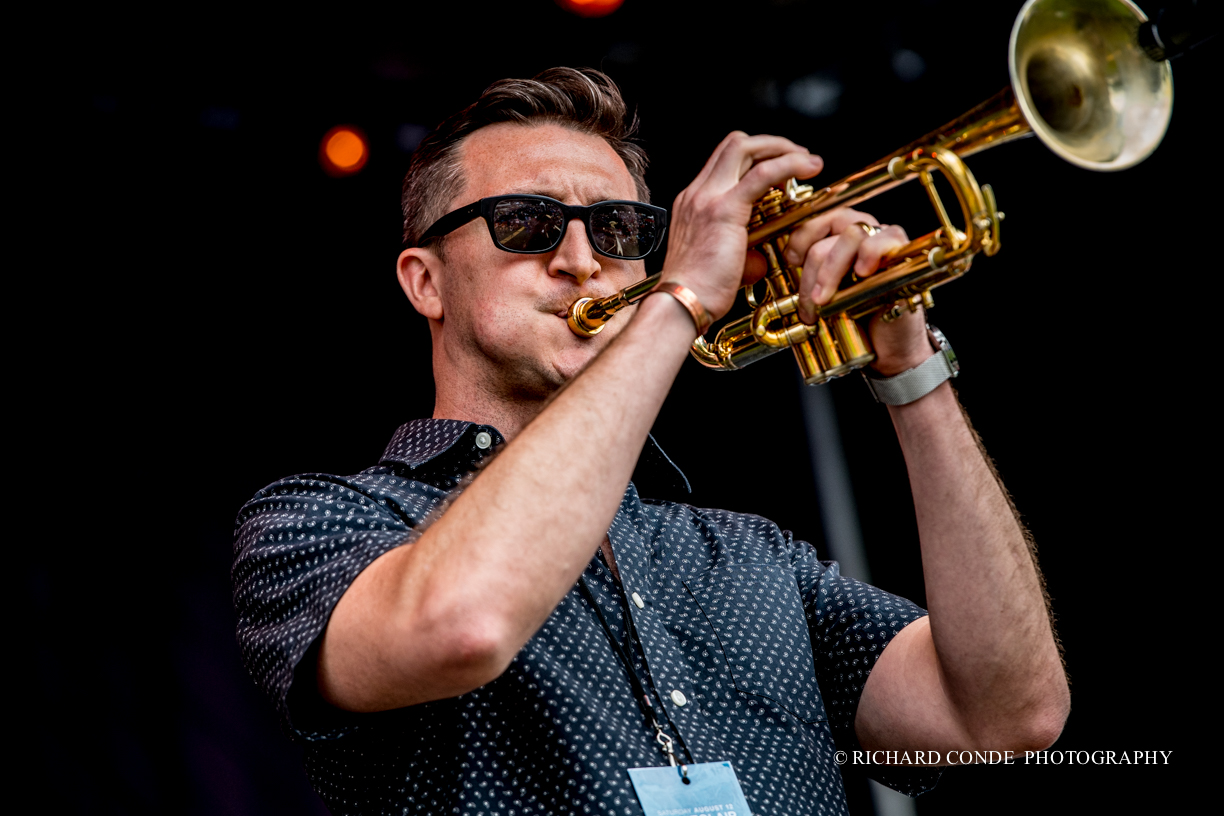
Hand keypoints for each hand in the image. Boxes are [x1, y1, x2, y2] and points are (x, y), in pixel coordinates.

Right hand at [663, 132, 823, 320]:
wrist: (680, 303)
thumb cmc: (698, 292)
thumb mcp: (720, 264)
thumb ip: (740, 254)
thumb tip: (759, 259)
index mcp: (693, 203)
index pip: (725, 161)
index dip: (756, 156)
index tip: (780, 168)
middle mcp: (697, 194)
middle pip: (735, 143)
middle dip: (771, 143)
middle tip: (798, 156)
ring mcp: (707, 198)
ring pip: (745, 147)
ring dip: (782, 148)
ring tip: (807, 160)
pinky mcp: (724, 210)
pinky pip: (762, 174)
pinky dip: (788, 165)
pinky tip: (808, 168)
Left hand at [785, 207, 930, 375]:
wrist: (884, 347)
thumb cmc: (851, 319)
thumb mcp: (819, 294)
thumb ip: (803, 275)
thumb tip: (765, 266)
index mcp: (839, 235)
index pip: (818, 216)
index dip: (801, 234)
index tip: (791, 260)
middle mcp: (862, 231)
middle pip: (831, 222)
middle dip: (812, 265)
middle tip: (810, 300)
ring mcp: (883, 239)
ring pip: (851, 233)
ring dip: (832, 269)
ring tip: (825, 299)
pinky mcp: (903, 253)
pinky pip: (884, 239)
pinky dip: (869, 254)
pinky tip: (861, 273)